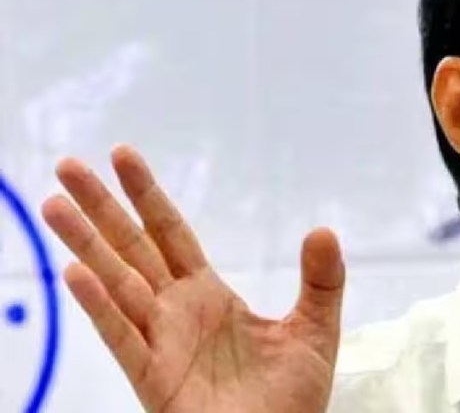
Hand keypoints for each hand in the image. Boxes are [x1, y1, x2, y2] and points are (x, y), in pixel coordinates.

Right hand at [42, 145, 344, 412]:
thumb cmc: (293, 400)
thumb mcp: (315, 329)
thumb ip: (321, 281)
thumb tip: (323, 229)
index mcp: (208, 295)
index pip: (170, 234)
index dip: (146, 196)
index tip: (122, 154)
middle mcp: (177, 313)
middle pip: (132, 249)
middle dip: (101, 208)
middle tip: (66, 166)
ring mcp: (162, 344)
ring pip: (117, 284)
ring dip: (85, 246)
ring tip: (53, 206)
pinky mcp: (156, 379)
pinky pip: (123, 337)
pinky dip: (99, 306)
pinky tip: (75, 273)